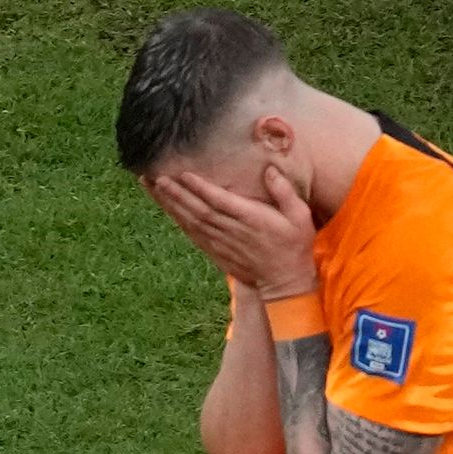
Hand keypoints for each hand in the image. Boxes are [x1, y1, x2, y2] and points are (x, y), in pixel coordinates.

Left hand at [145, 153, 323, 299]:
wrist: (286, 283)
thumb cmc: (294, 246)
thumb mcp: (299, 216)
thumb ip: (283, 192)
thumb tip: (269, 170)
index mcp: (250, 219)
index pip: (219, 201)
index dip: (201, 188)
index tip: (184, 174)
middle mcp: (231, 231)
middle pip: (198, 210)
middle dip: (176, 193)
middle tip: (156, 177)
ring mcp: (222, 242)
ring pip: (191, 221)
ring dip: (171, 204)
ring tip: (152, 187)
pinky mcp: (217, 251)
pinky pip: (193, 234)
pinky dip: (178, 220)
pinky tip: (167, 209)